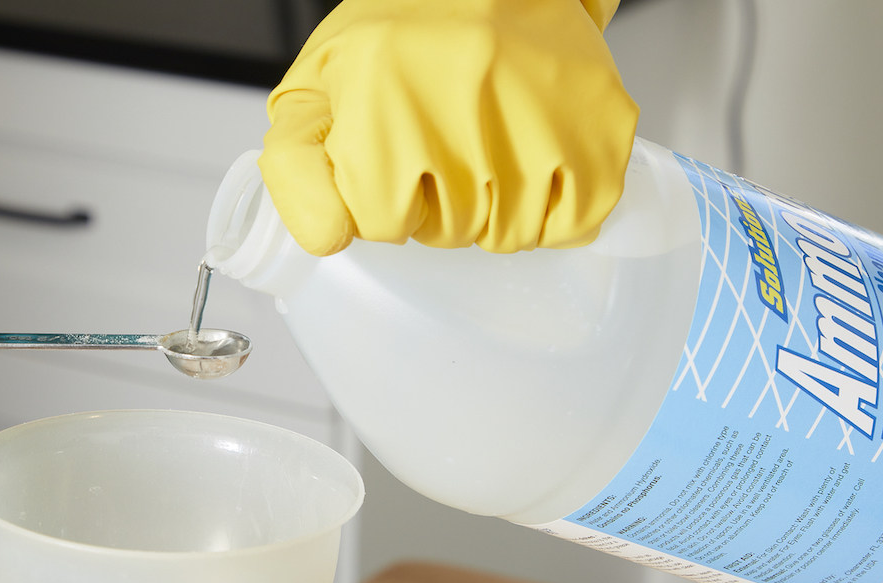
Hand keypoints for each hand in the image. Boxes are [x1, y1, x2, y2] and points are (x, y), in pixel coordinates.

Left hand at [260, 0, 637, 254]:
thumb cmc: (400, 34)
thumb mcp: (318, 86)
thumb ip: (296, 166)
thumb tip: (327, 236)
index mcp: (380, 92)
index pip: (381, 221)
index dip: (383, 202)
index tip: (391, 161)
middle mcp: (460, 99)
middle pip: (447, 231)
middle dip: (439, 204)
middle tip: (444, 140)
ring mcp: (537, 113)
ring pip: (509, 234)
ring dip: (495, 209)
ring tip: (488, 144)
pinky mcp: (598, 123)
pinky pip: (573, 221)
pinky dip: (554, 213)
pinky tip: (535, 164)